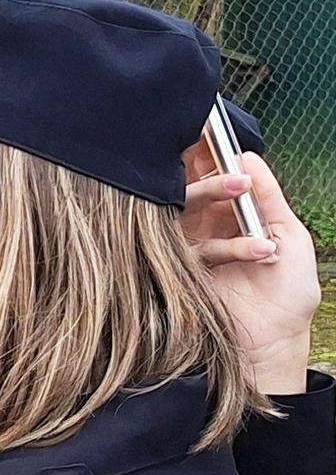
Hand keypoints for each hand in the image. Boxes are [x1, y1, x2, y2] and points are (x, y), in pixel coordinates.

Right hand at [185, 150, 318, 396]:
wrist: (275, 342)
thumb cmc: (287, 293)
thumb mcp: (290, 236)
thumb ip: (269, 196)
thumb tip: (247, 155)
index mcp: (228, 215)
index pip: (210, 175)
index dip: (208, 154)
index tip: (207, 131)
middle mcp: (204, 227)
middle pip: (191, 185)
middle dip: (207, 169)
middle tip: (222, 159)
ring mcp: (191, 247)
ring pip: (186, 207)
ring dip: (213, 193)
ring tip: (241, 188)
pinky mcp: (183, 270)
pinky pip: (199, 246)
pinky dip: (235, 245)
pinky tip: (263, 250)